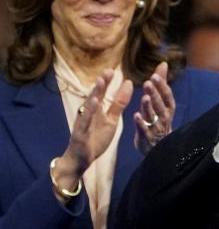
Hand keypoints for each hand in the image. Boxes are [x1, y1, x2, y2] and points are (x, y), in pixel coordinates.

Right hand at [55, 71, 132, 190]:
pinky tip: (94, 102)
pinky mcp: (80, 132)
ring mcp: (83, 122)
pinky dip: (89, 111)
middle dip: (101, 83)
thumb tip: (128, 84)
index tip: (114, 70)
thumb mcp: (112, 120)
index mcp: (96, 109)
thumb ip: (118, 103)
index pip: (102, 93)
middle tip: (108, 71)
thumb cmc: (96, 137)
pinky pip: (84, 121)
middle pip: (95, 95)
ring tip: (101, 81)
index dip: (107, 82)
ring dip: (94, 93)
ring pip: (88, 106)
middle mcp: (88, 113)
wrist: (81, 159)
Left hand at [134, 61, 175, 154]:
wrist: (158, 146)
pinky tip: (136, 115)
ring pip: (153, 116)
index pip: (167, 95)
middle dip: (155, 94)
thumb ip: (161, 83)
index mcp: (168, 108)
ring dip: (149, 107)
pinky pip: (144, 130)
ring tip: (144, 97)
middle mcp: (164, 117)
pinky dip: (141, 123)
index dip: (162, 86)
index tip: (154, 76)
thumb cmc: (159, 119)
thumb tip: (163, 64)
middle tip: (148, 83)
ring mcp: (156, 127)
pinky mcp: (147, 137)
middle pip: (160, 104)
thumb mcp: (161, 101)